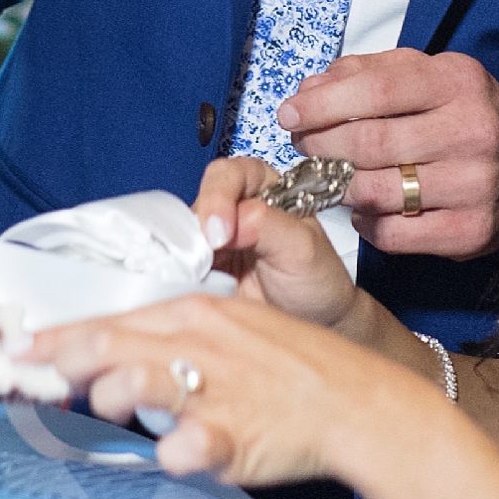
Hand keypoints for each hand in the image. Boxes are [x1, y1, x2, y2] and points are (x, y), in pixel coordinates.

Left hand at [38, 285, 427, 492]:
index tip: (18, 348)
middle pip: (113, 343)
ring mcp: (217, 389)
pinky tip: (168, 457)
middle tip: (30, 374)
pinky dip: (174, 451)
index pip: (114, 320)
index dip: (59, 337)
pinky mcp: (237, 435)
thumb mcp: (229, 332)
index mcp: (196, 316)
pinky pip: (193, 444)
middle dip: (63, 358)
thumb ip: (169, 345)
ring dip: (112, 392)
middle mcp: (200, 345)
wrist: (357, 401)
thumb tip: (107, 364)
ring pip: (144, 380)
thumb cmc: (290, 370)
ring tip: (104, 405)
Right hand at [191, 158, 373, 329]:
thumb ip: (269, 226)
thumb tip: (229, 220)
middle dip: (198, 227)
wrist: (316, 324)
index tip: (222, 232)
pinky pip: (180, 264)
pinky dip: (182, 274)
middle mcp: (235, 208)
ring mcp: (215, 241)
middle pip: (199, 201)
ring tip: (201, 274)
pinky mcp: (202, 269)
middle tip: (206, 255)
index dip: (219, 196)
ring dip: (187, 253)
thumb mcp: (303, 249)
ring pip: (184, 233)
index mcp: (264, 186)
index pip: (230, 174)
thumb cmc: (318, 281)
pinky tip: (194, 284)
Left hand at [275, 49, 498, 256]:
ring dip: (338, 186)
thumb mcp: (428, 74)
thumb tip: (311, 89)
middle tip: (302, 146)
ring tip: (328, 178)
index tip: (291, 114)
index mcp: (457, 82)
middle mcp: (471, 131)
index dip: (322, 104)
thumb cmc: (468, 114)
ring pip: (377, 191)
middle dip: (320, 146)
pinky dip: (366, 223)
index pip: (374, 91)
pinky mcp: (472, 230)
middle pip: (369, 143)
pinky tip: (363, 208)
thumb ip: (367, 74)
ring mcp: (474, 185)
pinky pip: (395, 234)